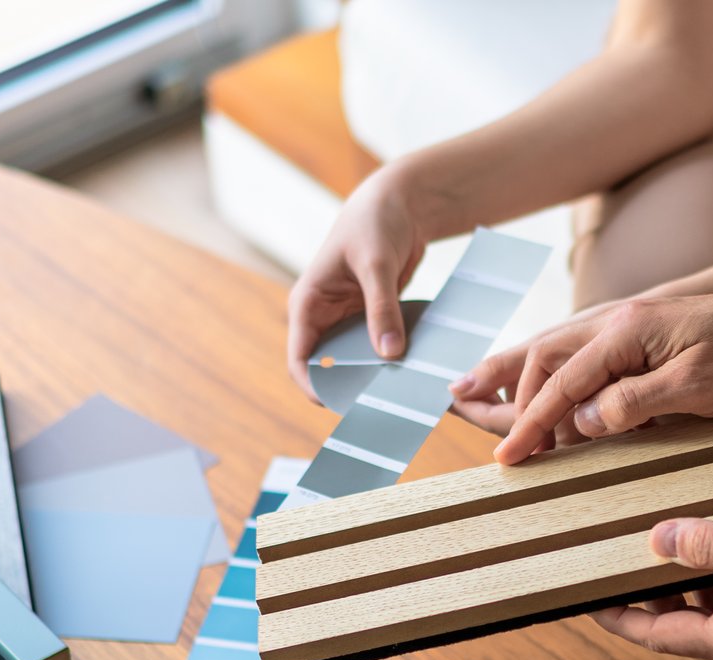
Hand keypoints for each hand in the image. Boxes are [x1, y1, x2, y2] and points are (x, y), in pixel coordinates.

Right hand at [285, 167, 433, 400]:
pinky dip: (391, 358)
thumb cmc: (375, 222)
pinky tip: (413, 371)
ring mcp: (348, 318)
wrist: (400, 201)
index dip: (314, 387)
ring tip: (399, 393)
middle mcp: (323, 315)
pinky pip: (378, 346)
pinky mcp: (372, 316)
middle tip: (379, 405)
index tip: (342, 405)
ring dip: (374, 374)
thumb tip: (388, 353)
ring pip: (355, 360)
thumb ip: (381, 308)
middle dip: (350, 386)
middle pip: (328, 367)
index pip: (300, 359)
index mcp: (308, 303)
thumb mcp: (376, 264)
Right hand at [449, 274, 712, 463]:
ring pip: (555, 347)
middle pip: (543, 356)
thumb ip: (636, 402)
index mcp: (626, 332)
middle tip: (486, 435)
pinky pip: (579, 350)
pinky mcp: (641, 333)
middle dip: (508, 395)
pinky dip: (550, 369)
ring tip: (473, 394)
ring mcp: (628, 324)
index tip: (509, 458)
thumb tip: (582, 421)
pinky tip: (539, 383)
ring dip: (516, 373)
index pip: (561, 381)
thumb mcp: (698, 386)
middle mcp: (618, 321)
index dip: (531, 423)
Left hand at [594, 514, 712, 659]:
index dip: (619, 618)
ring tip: (654, 554)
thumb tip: (657, 541)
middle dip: (645, 602)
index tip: (583, 601)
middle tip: (608, 571)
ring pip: (710, 619)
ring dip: (683, 590)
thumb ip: (711, 545)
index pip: (662, 636)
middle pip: (680, 631)